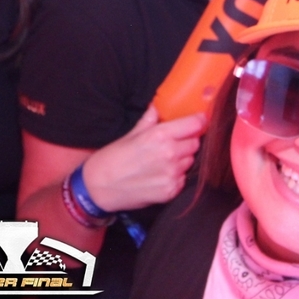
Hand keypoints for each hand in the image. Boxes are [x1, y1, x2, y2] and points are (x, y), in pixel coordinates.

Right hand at [80, 105, 206, 211]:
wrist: (99, 188)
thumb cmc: (111, 159)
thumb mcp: (129, 134)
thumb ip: (149, 120)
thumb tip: (157, 106)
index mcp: (160, 136)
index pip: (195, 124)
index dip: (198, 121)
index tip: (198, 120)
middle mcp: (170, 154)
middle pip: (195, 143)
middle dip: (187, 141)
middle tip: (173, 143)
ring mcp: (172, 174)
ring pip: (190, 162)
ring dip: (182, 159)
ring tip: (163, 161)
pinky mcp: (171, 191)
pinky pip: (183, 179)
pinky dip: (175, 176)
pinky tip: (159, 175)